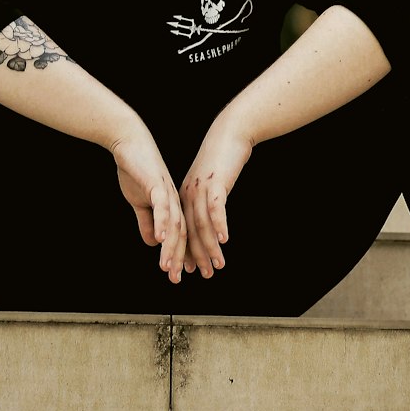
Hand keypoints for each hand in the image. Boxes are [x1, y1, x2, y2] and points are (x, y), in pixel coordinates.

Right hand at [112, 131, 186, 282]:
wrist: (129, 143)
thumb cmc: (135, 170)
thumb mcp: (140, 202)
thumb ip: (147, 221)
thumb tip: (154, 242)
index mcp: (172, 206)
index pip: (180, 235)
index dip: (180, 256)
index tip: (179, 276)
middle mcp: (174, 201)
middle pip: (181, 234)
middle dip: (180, 258)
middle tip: (178, 279)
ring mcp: (167, 192)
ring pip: (174, 224)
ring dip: (172, 247)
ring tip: (168, 267)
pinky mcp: (157, 184)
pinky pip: (162, 206)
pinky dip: (163, 223)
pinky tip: (161, 239)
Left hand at [179, 118, 253, 277]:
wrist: (229, 134)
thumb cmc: (221, 160)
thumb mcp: (207, 183)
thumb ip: (202, 202)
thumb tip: (204, 223)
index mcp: (183, 196)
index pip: (180, 229)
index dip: (183, 251)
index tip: (187, 271)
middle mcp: (188, 194)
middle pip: (188, 231)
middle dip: (194, 256)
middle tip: (201, 276)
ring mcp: (200, 188)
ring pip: (202, 224)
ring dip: (209, 247)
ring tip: (217, 266)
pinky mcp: (215, 182)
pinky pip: (216, 207)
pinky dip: (220, 224)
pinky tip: (225, 240)